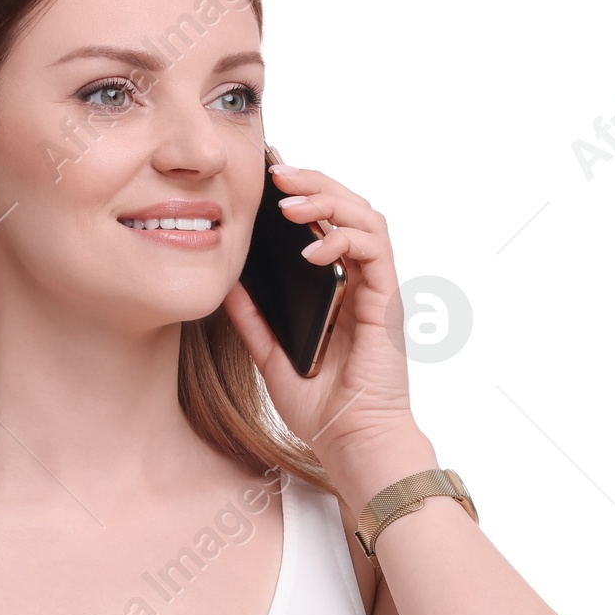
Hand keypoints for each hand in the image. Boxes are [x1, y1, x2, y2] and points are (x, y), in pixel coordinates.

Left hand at [221, 163, 429, 494]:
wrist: (351, 441)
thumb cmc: (322, 407)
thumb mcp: (271, 356)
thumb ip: (254, 319)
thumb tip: (228, 283)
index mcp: (336, 290)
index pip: (324, 225)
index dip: (301, 197)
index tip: (264, 182)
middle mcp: (360, 282)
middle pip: (346, 209)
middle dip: (312, 184)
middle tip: (275, 173)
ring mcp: (376, 289)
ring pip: (365, 217)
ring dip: (328, 200)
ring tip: (288, 201)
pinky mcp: (387, 300)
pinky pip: (374, 250)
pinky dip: (344, 240)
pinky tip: (313, 248)